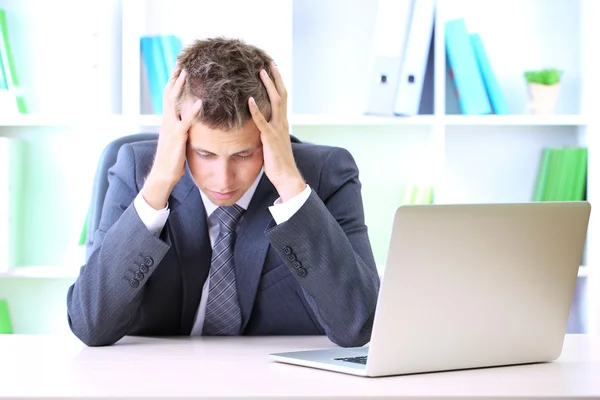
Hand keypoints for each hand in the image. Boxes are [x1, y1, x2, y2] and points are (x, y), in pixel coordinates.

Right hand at [142, 67, 201, 209]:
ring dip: (180, 87)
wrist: (164, 174)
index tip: (181, 65)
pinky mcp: (177, 138)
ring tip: (186, 72)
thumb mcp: (179, 137)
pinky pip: (185, 122)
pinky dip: (192, 112)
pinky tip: (200, 102)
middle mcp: (167, 120)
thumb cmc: (173, 157)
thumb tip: (194, 115)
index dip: (174, 80)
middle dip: (175, 76)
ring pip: (173, 103)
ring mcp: (171, 128)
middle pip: (169, 92)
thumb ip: (184, 124)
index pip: (170, 94)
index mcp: (168, 119)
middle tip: (181, 60)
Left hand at [249, 62, 305, 201]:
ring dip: (268, 86)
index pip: (281, 98)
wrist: (286, 176)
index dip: (277, 82)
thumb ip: (268, 131)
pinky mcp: (270, 138)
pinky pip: (263, 121)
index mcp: (283, 123)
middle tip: (268, 62)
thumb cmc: (278, 162)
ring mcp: (277, 129)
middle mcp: (282, 122)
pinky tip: (250, 100)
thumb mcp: (273, 142)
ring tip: (261, 72)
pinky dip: (256, 110)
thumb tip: (259, 125)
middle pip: (280, 94)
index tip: (272, 69)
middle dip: (274, 77)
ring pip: (275, 102)